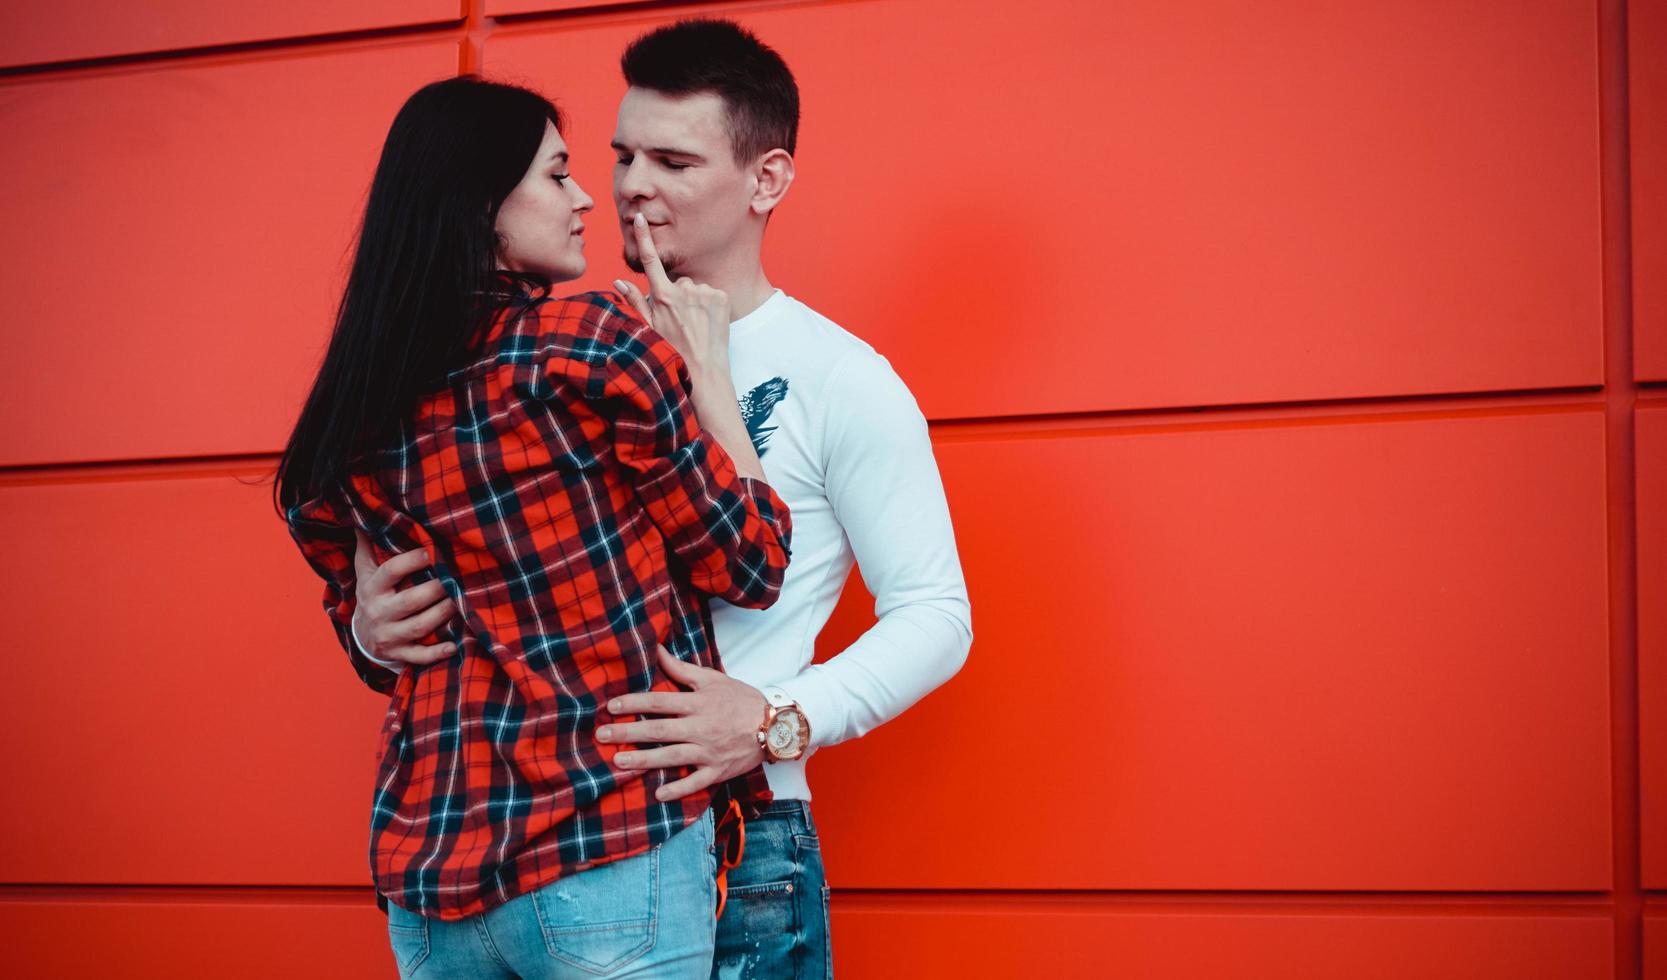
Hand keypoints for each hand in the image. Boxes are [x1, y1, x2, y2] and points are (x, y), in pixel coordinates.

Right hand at [351, 530, 458, 666]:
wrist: (361, 636)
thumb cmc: (372, 595)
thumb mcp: (365, 571)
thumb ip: (368, 545)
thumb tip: (369, 513)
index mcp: (372, 588)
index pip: (391, 572)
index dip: (411, 561)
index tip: (432, 552)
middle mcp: (379, 612)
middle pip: (410, 601)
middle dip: (436, 590)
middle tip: (457, 579)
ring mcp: (389, 635)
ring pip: (419, 627)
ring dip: (443, 615)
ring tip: (463, 602)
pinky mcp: (398, 654)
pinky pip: (419, 656)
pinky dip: (437, 653)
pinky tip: (454, 646)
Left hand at [597, 645, 767, 801]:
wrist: (776, 725)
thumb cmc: (742, 699)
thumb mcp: (713, 679)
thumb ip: (681, 668)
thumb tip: (656, 650)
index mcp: (698, 703)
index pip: (659, 701)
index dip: (634, 703)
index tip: (611, 706)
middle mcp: (701, 727)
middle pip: (658, 730)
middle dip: (628, 732)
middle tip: (602, 735)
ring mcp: (709, 751)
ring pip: (671, 757)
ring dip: (643, 760)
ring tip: (618, 762)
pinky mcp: (717, 770)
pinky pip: (695, 782)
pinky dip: (678, 789)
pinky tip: (658, 793)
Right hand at [613, 213, 730, 378]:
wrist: (705, 370)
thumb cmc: (674, 352)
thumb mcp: (649, 329)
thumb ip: (634, 302)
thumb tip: (618, 282)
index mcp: (663, 297)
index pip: (650, 261)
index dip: (643, 237)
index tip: (639, 217)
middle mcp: (684, 290)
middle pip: (677, 283)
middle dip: (677, 296)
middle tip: (680, 321)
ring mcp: (705, 293)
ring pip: (696, 289)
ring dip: (695, 302)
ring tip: (695, 325)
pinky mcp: (722, 297)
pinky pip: (711, 294)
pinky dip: (710, 305)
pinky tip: (708, 322)